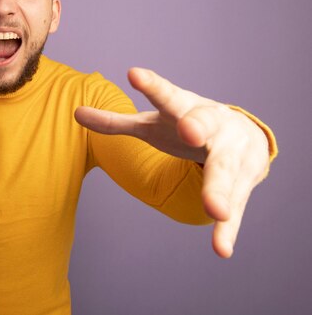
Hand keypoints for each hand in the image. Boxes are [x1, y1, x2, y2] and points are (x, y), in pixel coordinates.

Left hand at [74, 68, 269, 257]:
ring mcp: (230, 154)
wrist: (246, 135)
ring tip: (216, 210)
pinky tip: (221, 249)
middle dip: (197, 127)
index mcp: (184, 109)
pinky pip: (235, 207)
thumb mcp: (152, 123)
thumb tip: (76, 112)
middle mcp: (211, 127)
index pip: (165, 95)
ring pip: (223, 171)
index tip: (134, 74)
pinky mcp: (241, 182)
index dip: (151, 86)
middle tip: (189, 131)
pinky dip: (228, 229)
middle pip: (203, 126)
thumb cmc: (187, 124)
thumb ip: (116, 121)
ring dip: (219, 189)